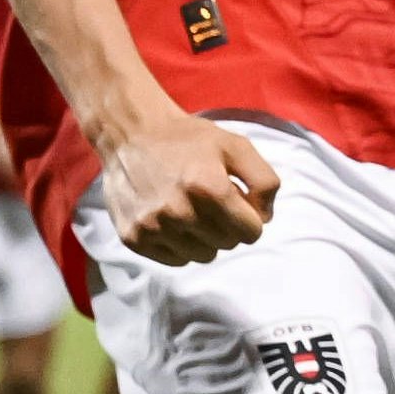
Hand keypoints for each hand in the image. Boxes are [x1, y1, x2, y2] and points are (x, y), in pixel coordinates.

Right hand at [96, 108, 280, 266]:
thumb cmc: (187, 139)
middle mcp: (179, 211)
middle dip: (227, 225)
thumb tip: (265, 219)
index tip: (236, 202)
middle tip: (210, 202)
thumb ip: (265, 181)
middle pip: (228, 245)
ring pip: (203, 256)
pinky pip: (176, 260)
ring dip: (204, 238)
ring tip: (190, 210)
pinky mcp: (134, 237)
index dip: (249, 217)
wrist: (129, 133)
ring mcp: (154, 227)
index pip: (251, 232)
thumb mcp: (236, 145)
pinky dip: (179, 245)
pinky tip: (171, 219)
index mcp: (208, 187)